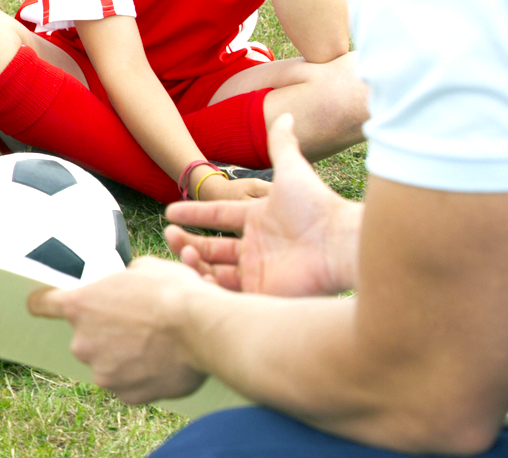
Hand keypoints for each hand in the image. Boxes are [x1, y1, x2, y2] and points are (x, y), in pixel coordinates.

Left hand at [28, 257, 211, 403]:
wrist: (204, 329)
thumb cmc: (176, 293)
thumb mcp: (146, 269)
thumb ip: (123, 280)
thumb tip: (128, 282)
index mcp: (79, 306)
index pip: (41, 305)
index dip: (45, 303)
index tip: (46, 304)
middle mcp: (81, 342)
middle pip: (85, 338)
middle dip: (106, 334)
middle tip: (138, 326)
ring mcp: (102, 372)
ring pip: (108, 364)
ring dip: (125, 358)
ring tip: (158, 346)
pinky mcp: (125, 395)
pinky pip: (128, 386)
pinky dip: (142, 378)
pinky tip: (163, 364)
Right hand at [165, 114, 361, 295]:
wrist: (338, 242)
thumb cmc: (317, 206)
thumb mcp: (293, 170)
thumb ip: (282, 144)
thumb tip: (283, 113)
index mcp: (259, 219)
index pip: (218, 216)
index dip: (194, 213)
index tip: (169, 211)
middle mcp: (256, 246)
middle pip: (210, 246)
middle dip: (185, 240)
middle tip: (170, 233)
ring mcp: (256, 271)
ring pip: (212, 269)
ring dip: (192, 259)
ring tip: (184, 249)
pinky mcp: (259, 293)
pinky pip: (224, 293)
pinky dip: (206, 284)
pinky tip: (197, 272)